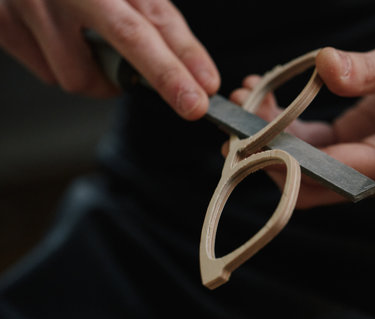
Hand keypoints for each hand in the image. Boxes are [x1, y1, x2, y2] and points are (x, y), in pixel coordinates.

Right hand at [0, 0, 218, 118]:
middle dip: (165, 76)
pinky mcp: (3, 26)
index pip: (151, 19)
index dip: (183, 57)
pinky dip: (65, 68)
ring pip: (78, 76)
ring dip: (99, 77)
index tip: (206, 87)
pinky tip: (62, 43)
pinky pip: (48, 74)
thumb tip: (196, 74)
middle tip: (191, 104)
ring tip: (94, 51)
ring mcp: (28, 6)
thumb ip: (154, 20)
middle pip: (125, 39)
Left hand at [231, 19, 374, 207]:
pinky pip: (320, 147)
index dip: (285, 162)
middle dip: (270, 157)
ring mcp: (372, 160)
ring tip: (245, 100)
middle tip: (233, 126)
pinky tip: (269, 102)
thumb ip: (367, 68)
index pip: (331, 175)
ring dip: (275, 140)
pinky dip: (292, 129)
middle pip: (315, 182)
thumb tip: (322, 67)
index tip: (246, 141)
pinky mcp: (363, 146)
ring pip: (311, 166)